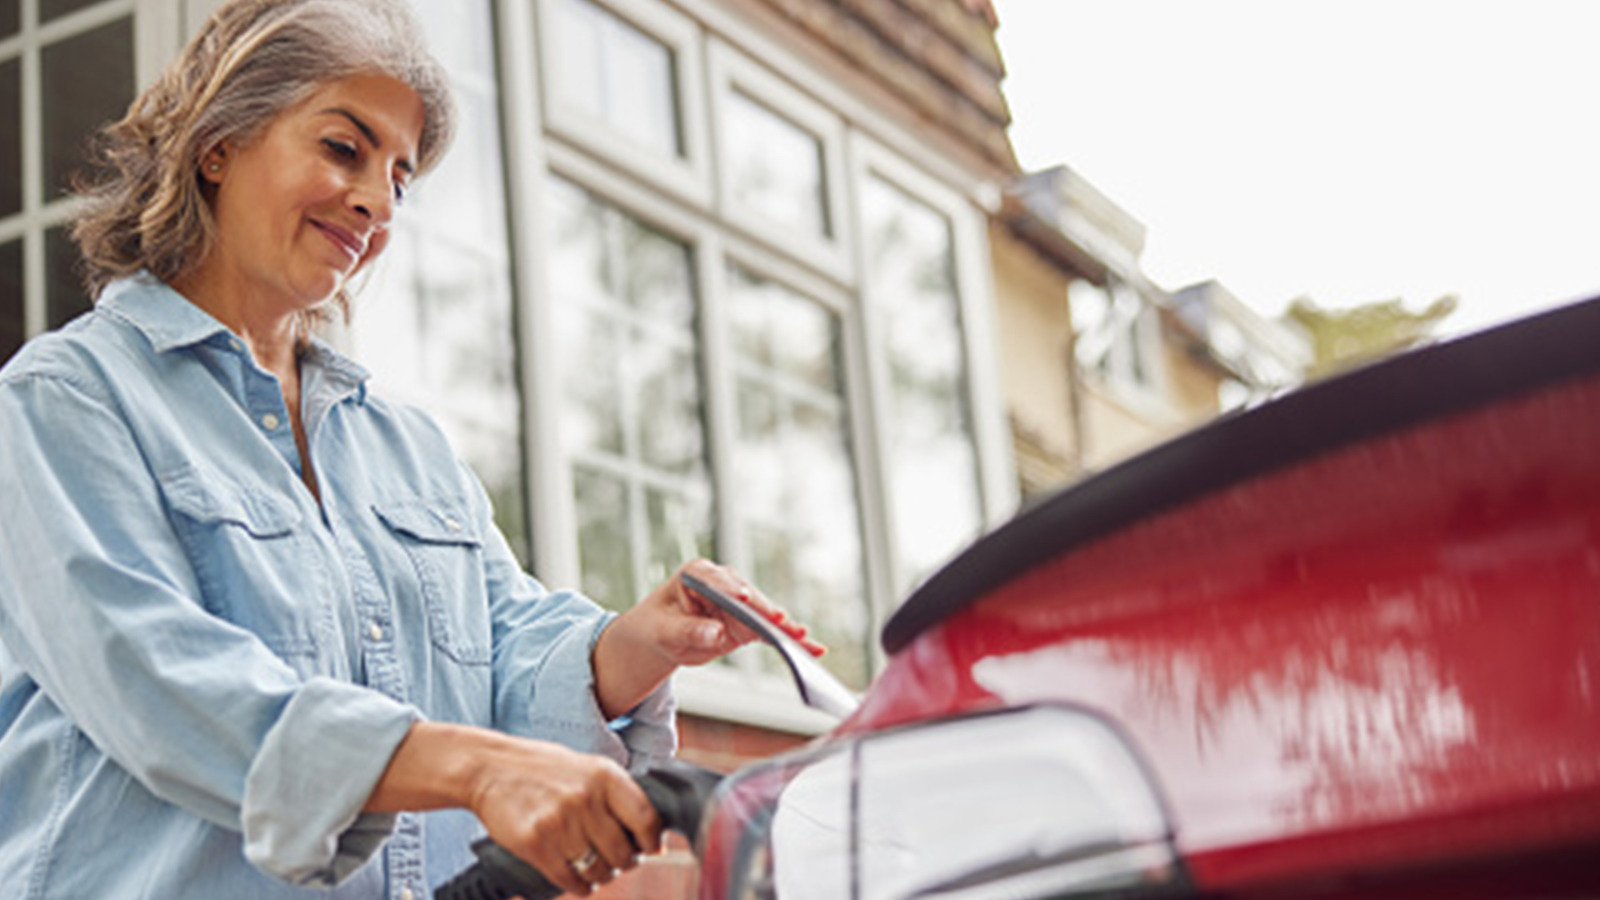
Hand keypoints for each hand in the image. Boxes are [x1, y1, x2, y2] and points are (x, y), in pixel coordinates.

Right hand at [367, 722, 660, 897]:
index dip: (652, 841)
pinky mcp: (536, 844)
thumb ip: (615, 794)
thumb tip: (648, 831)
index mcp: (605, 776)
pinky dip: (579, 886)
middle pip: (623, 851)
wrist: (490, 768)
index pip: (645, 819)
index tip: (651, 849)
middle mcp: (585, 798)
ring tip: (598, 871)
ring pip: (597, 869)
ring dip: (601, 876)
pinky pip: (568, 879)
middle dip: (625, 862)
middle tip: (620, 862)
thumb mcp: (587, 767)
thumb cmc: (543, 768)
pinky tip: (580, 881)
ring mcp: (560, 823)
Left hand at [592, 560, 826, 717]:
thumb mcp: (663, 631)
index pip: (716, 580)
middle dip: (765, 611)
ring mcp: (738, 603)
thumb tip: (715, 632)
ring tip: (804, 640)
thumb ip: (688, 631)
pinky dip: (787, 640)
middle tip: (781, 624)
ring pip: (764, 615)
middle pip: (748, 597)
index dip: (730, 588)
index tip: (741, 597)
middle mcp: (723, 584)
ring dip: (785, 628)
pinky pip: (769, 632)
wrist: (658, 638)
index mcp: (697, 575)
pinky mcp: (746, 623)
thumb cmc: (655, 627)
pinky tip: (810, 648)